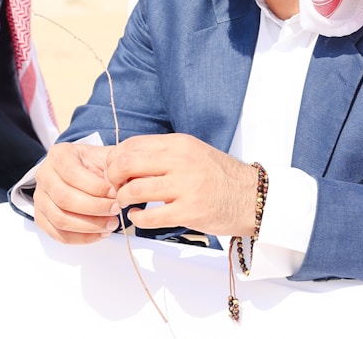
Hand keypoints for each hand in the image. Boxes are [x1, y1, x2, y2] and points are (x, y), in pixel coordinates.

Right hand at [34, 142, 120, 244]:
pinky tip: (99, 233)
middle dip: (94, 208)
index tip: (114, 193)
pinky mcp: (41, 217)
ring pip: (60, 219)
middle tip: (115, 210)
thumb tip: (123, 186)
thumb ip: (114, 168)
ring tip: (110, 223)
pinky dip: (82, 238)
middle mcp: (44, 175)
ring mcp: (40, 197)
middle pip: (64, 198)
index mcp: (58, 154)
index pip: (72, 173)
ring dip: (89, 226)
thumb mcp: (104, 157)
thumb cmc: (92, 166)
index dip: (95, 187)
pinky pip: (59, 234)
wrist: (81, 171)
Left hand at [106, 134, 257, 235]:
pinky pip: (151, 217)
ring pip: (135, 190)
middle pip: (128, 163)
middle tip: (114, 186)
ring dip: (122, 198)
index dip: (116, 157)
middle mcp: (180, 161)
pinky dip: (137, 218)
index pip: (133, 144)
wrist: (249, 196)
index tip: (113, 168)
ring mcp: (185, 187)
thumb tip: (128, 158)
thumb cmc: (218, 175)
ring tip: (124, 202)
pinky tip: (138, 217)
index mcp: (179, 143)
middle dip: (113, 176)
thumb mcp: (192, 151)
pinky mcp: (189, 212)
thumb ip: (163, 153)